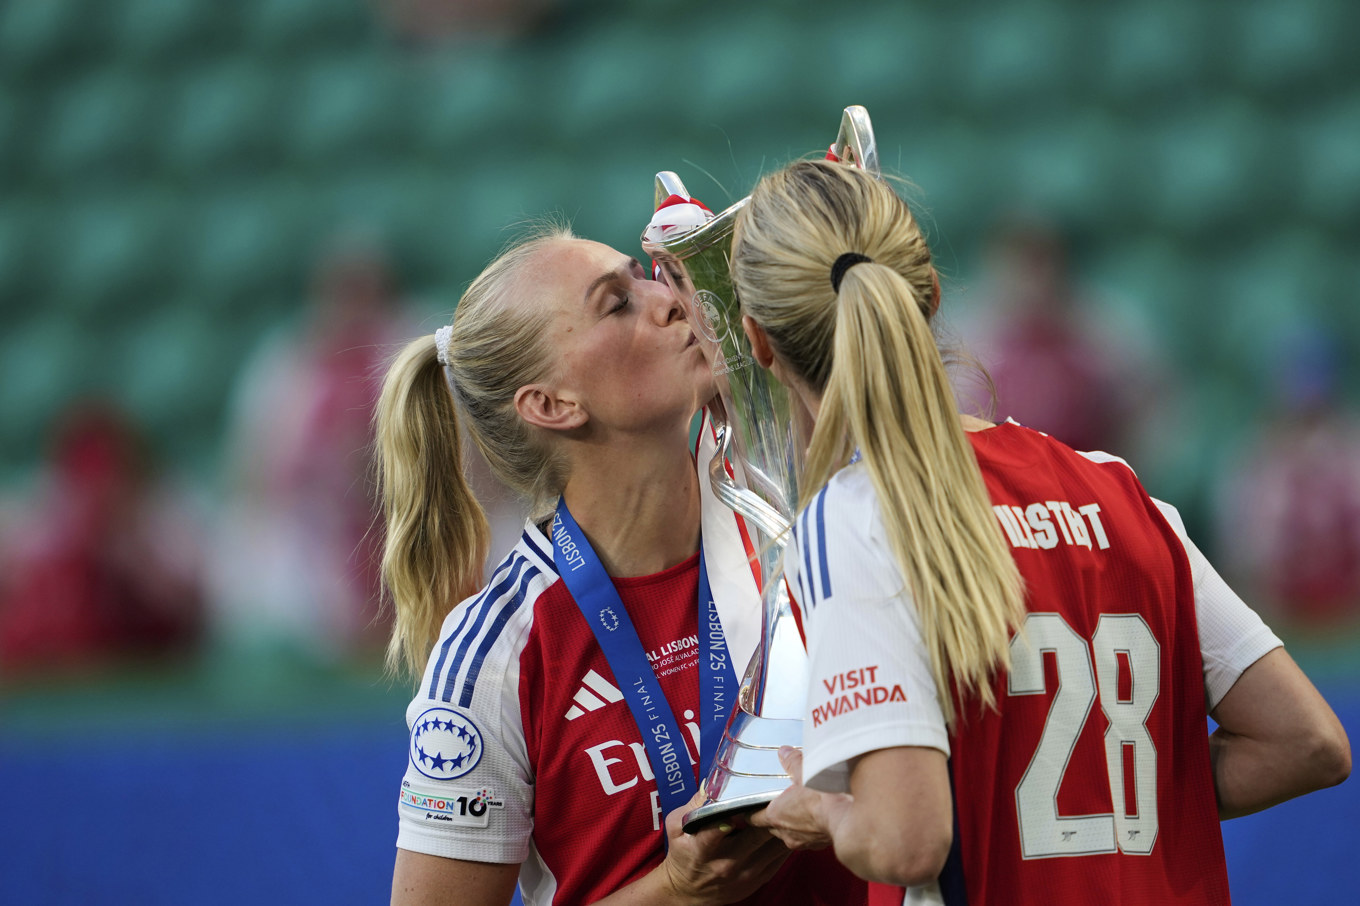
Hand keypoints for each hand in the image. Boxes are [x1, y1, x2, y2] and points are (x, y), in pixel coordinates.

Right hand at [657, 786, 790, 904]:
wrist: (689, 892)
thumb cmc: (683, 854)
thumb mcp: (676, 827)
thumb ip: (692, 805)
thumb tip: (711, 782)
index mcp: (703, 849)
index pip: (715, 833)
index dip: (730, 816)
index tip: (741, 802)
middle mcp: (727, 862)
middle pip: (756, 836)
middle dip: (768, 814)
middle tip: (779, 792)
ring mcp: (747, 873)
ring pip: (774, 846)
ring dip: (782, 826)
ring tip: (788, 805)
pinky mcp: (760, 878)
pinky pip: (781, 857)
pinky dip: (786, 839)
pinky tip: (787, 825)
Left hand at [748, 747, 843, 851]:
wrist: (849, 816)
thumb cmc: (822, 796)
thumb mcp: (804, 771)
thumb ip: (792, 761)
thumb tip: (785, 752)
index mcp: (775, 815)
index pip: (754, 818)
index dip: (752, 812)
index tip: (750, 808)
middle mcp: (786, 833)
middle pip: (772, 827)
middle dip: (775, 817)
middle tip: (780, 803)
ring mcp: (804, 842)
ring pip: (791, 834)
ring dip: (793, 824)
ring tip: (800, 810)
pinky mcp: (819, 845)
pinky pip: (809, 838)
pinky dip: (810, 829)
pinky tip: (817, 817)